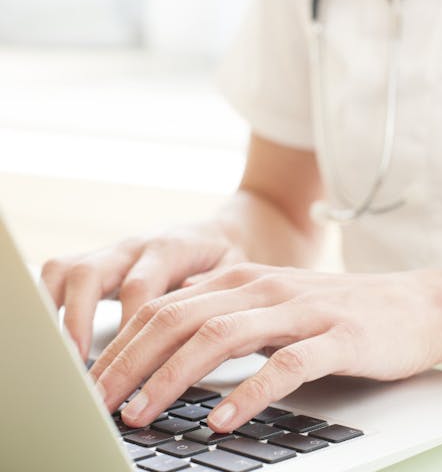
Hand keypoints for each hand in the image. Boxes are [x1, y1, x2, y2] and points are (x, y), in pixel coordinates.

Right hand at [41, 222, 246, 358]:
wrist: (218, 232)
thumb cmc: (226, 256)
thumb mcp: (236, 268)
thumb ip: (217, 287)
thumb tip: (192, 305)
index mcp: (169, 248)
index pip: (139, 286)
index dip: (129, 323)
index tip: (130, 362)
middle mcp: (134, 247)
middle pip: (91, 274)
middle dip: (79, 321)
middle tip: (80, 365)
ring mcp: (113, 252)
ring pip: (68, 270)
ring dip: (57, 313)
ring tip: (62, 357)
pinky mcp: (101, 261)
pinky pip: (61, 273)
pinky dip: (49, 303)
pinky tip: (53, 339)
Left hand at [91, 265, 441, 432]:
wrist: (417, 305)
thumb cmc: (343, 310)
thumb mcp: (277, 301)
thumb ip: (229, 309)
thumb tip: (173, 327)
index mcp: (245, 278)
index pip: (165, 307)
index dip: (121, 346)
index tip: (92, 384)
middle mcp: (266, 287)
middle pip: (180, 320)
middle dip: (131, 363)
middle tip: (100, 405)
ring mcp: (302, 311)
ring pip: (221, 337)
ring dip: (174, 378)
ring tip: (144, 414)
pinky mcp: (338, 338)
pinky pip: (285, 366)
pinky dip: (248, 393)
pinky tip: (222, 418)